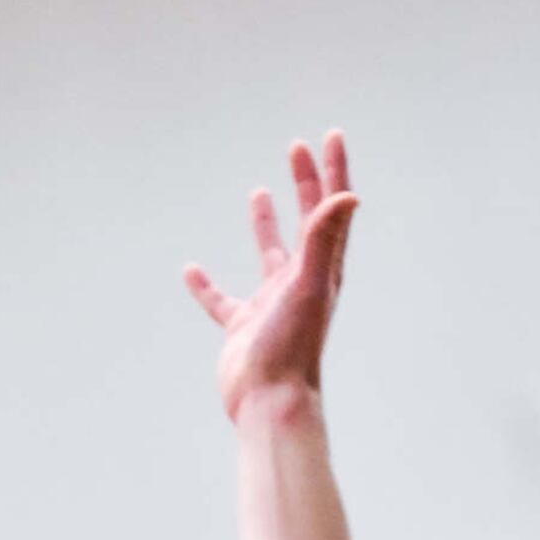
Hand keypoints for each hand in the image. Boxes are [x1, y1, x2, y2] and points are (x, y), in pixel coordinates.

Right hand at [183, 130, 357, 422]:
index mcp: (322, 270)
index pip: (331, 210)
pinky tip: (191, 271)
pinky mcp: (242, 328)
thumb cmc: (292, 346)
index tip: (328, 137)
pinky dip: (206, 286)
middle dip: (304, 185)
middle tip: (295, 148)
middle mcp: (300, 283)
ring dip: (266, 225)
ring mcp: (270, 305)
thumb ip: (323, 238)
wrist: (269, 403)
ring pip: (269, 255)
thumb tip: (348, 195)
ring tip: (258, 193)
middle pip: (307, 223)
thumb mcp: (308, 283)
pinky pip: (221, 300)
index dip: (332, 172)